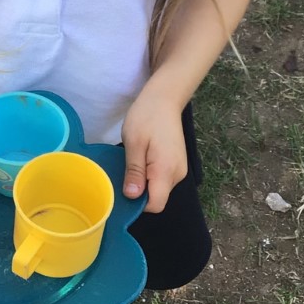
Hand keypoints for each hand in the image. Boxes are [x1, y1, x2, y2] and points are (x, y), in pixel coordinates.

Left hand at [121, 89, 188, 213]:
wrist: (165, 98)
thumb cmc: (146, 116)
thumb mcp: (134, 142)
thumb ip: (134, 171)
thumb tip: (132, 196)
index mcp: (166, 170)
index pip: (156, 204)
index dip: (138, 204)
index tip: (123, 189)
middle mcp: (178, 174)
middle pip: (158, 198)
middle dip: (140, 192)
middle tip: (124, 170)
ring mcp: (180, 170)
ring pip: (159, 189)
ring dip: (144, 182)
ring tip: (133, 161)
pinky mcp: (177, 164)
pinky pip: (162, 179)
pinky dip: (150, 176)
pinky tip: (142, 159)